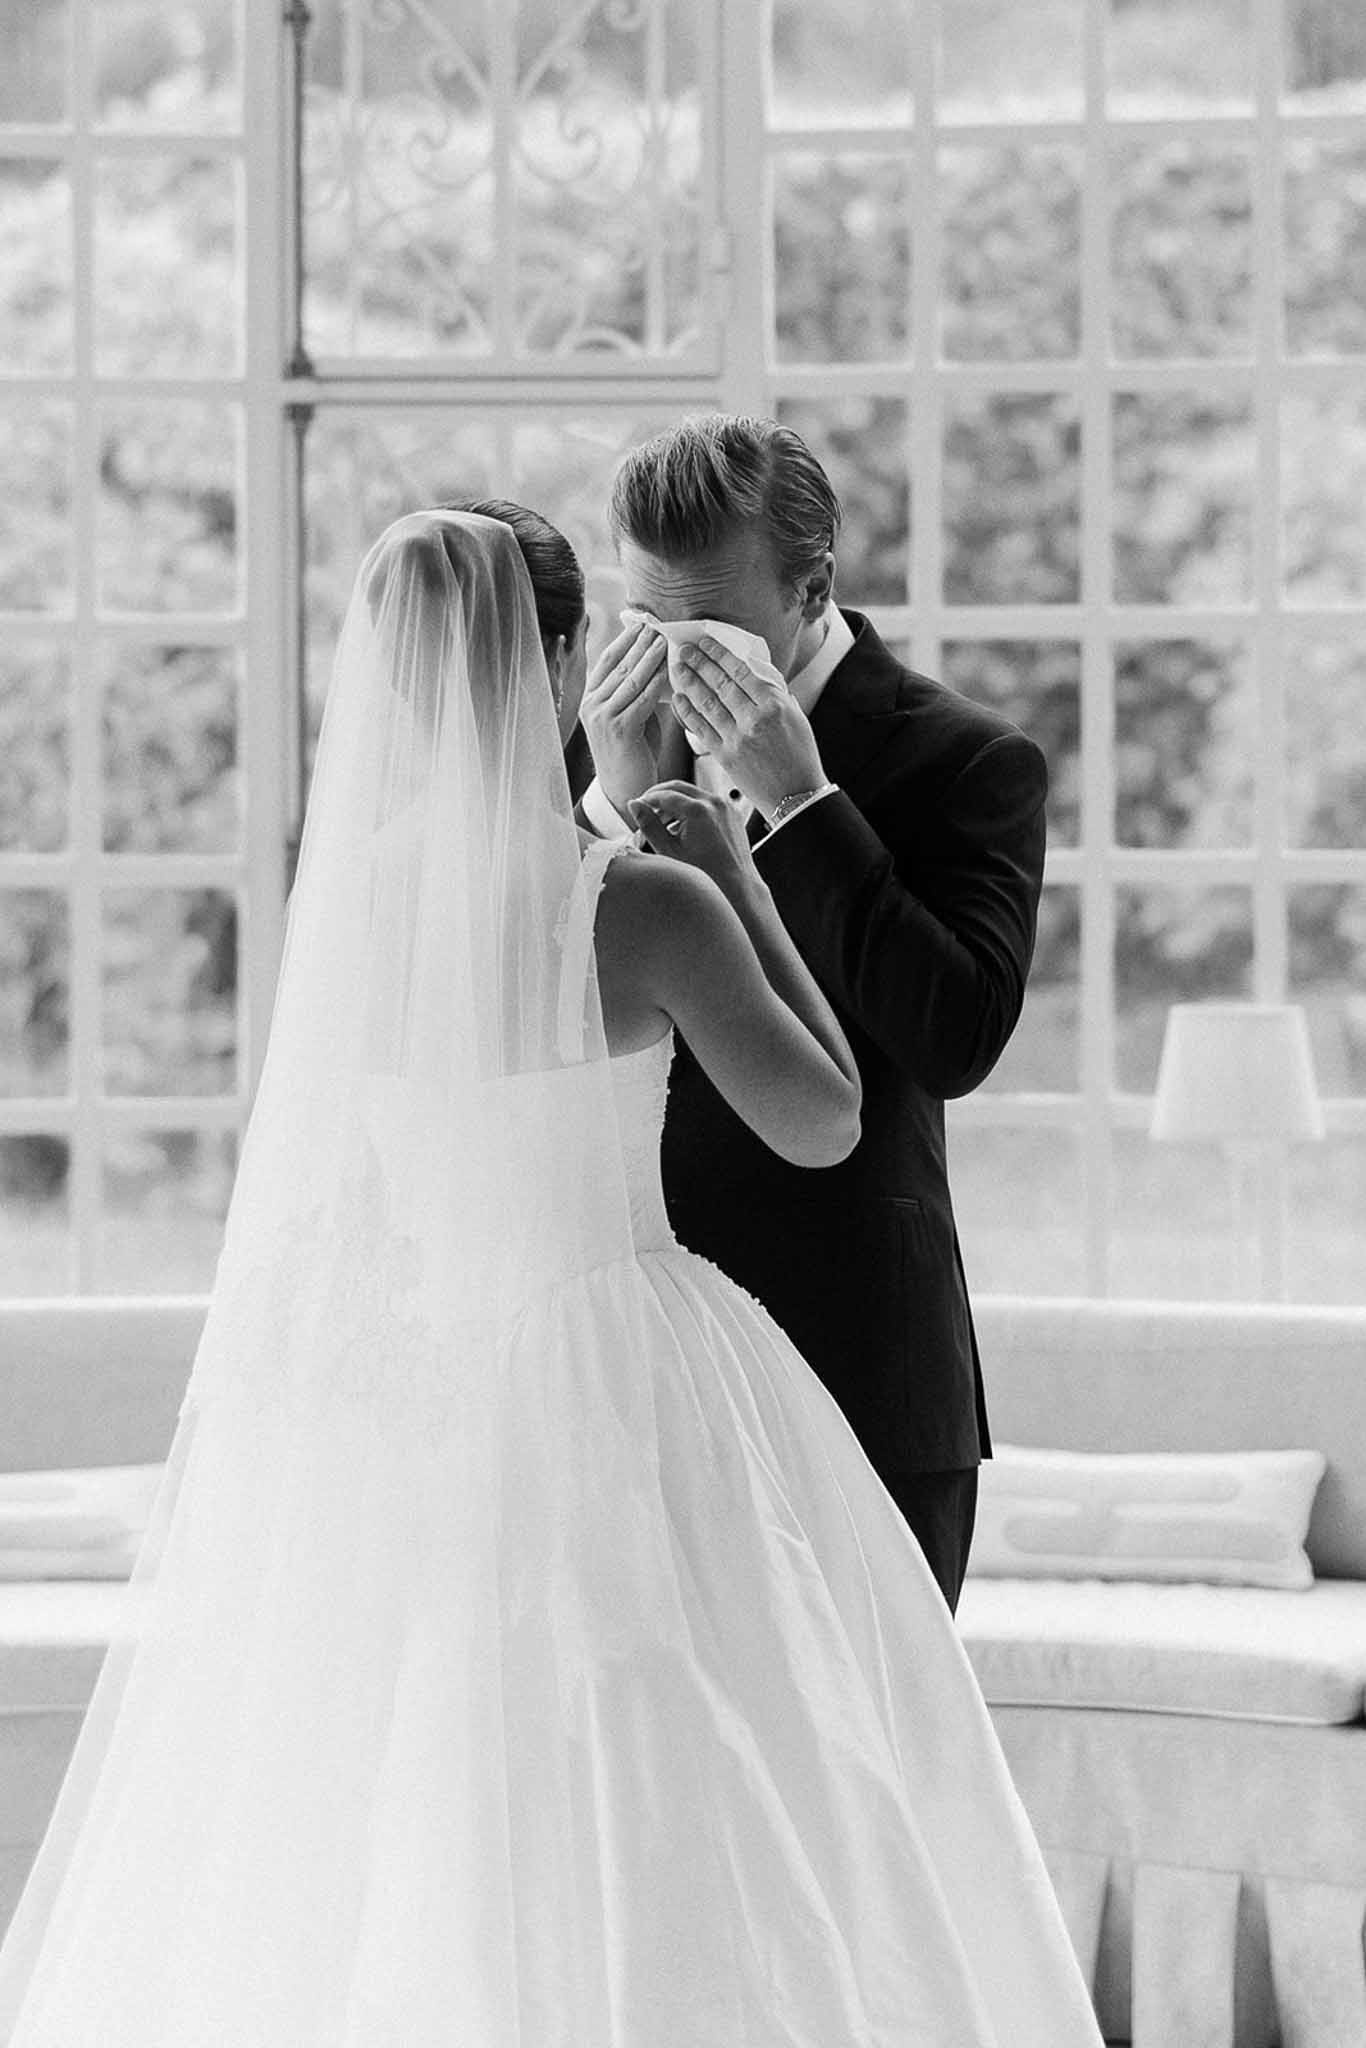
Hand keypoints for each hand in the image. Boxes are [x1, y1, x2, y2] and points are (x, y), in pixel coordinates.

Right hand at [580, 621, 676, 821]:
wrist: (624, 791)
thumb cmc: (632, 753)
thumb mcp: (628, 716)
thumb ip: (635, 692)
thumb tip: (655, 663)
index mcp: (590, 699)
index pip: (608, 660)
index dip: (626, 639)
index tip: (643, 622)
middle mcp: (591, 706)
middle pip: (619, 664)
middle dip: (639, 642)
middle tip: (658, 623)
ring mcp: (602, 717)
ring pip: (630, 678)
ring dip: (649, 656)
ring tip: (664, 639)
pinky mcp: (619, 730)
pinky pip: (641, 699)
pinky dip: (656, 682)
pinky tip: (668, 669)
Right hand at [628, 782, 758, 901]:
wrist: (737, 888)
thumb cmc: (705, 875)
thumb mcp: (669, 851)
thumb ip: (649, 825)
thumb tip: (635, 805)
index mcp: (698, 810)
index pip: (664, 795)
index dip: (647, 799)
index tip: (637, 807)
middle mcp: (714, 802)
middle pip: (679, 788)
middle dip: (660, 797)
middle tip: (646, 809)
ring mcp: (726, 807)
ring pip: (693, 794)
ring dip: (676, 804)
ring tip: (662, 824)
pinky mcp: (732, 814)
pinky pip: (707, 803)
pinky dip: (692, 810)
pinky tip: (682, 829)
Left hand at [670, 635, 826, 821]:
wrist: (796, 796)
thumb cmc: (800, 756)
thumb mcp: (796, 716)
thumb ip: (775, 693)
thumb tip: (753, 671)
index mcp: (774, 705)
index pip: (741, 671)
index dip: (720, 654)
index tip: (706, 642)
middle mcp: (754, 719)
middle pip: (721, 684)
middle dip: (700, 663)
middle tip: (684, 649)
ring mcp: (737, 739)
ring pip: (707, 704)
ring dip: (689, 683)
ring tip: (678, 668)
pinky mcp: (725, 756)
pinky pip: (701, 729)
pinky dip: (688, 712)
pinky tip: (678, 699)